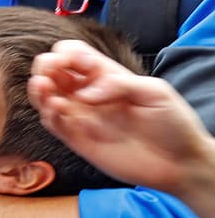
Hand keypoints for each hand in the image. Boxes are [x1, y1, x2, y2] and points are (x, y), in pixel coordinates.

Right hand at [29, 39, 214, 196]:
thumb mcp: (155, 92)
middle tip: (50, 74)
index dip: (67, 53)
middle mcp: (88, 93)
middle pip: (53, 71)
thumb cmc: (173, 124)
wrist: (179, 164)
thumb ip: (120, 83)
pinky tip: (56, 110)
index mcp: (105, 76)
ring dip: (38, 89)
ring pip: (46, 96)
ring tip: (44, 89)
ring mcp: (81, 116)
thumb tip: (86, 93)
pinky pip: (52, 123)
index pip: (74, 54)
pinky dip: (48, 114)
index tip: (76, 64)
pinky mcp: (77, 139)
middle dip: (45, 67)